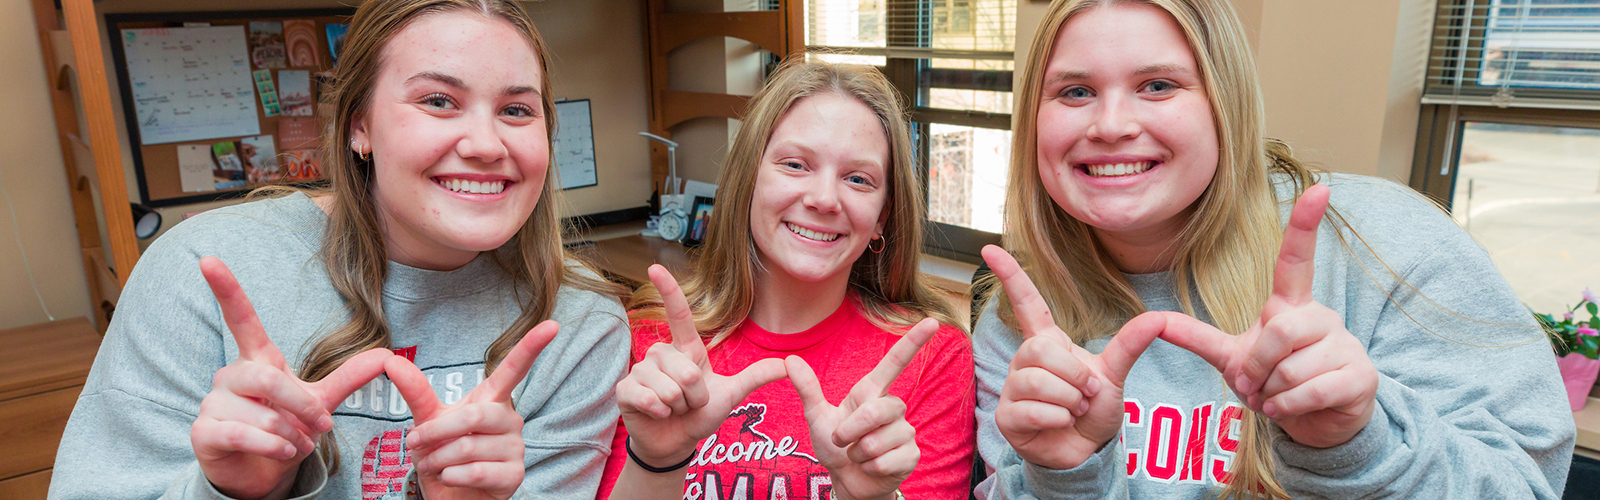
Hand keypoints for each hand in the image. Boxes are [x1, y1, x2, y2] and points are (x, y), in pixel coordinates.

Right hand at [192, 257, 391, 499]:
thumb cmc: (286, 427)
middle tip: (320, 428)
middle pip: (270, 379)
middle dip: (303, 407)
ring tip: (296, 444)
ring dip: (292, 436)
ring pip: (263, 415)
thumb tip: (387, 355)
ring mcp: (212, 403)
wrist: (259, 470)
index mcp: (258, 360)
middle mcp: (230, 375)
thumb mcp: (320, 400)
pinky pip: (244, 435)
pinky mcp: (203, 432)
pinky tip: (282, 452)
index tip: (209, 260)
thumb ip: (349, 378)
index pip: (241, 319)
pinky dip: (273, 448)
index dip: (226, 289)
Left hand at [384, 320, 557, 499]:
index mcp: (493, 400)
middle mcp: (510, 419)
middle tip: (416, 442)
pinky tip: (449, 478)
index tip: (552, 324)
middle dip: (436, 432)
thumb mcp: (427, 420)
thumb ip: (415, 391)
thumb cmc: (444, 453)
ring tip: (433, 465)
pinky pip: (476, 472)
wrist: (450, 494)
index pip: (514, 369)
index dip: (532, 346)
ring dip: (438, 459)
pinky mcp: (514, 475)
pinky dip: (451, 477)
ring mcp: (516, 448)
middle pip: (474, 415)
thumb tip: (392, 361)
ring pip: (469, 447)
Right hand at [614, 265, 787, 467]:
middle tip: (687, 403)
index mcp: (685, 349)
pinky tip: (657, 414)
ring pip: (670, 388)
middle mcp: (660, 353)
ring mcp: (641, 370)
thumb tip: (787, 364)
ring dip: (678, 407)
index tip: (655, 267)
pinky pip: (650, 398)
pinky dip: (660, 412)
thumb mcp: (731, 394)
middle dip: (695, 396)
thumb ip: (755, 377)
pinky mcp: (626, 390)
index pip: (678, 314)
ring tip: (673, 408)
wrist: (675, 442)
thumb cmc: (699, 414)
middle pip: (687, 372)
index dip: (668, 290)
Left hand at [784, 318, 939, 499]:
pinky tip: (871, 467)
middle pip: (873, 412)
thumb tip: (790, 359)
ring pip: (876, 441)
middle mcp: (894, 408)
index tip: (932, 321)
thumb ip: (808, 388)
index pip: (895, 363)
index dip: (913, 342)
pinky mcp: (911, 455)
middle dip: (849, 432)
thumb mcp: (817, 417)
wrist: (847, 480)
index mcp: (872, 392)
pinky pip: (883, 461)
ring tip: (859, 455)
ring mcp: (905, 431)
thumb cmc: (837, 446)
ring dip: (857, 454)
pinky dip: (868, 468)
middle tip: (842, 441)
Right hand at [982, 245, 1165, 470]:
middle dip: (1075, 375)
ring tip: (1075, 409)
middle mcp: (1024, 360)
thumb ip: (1130, 344)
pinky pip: (1033, 409)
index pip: (1026, 303)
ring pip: (1037, 381)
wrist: (1085, 450)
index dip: (1009, 276)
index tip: (988, 247)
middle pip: (1040, 350)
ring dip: (1069, 400)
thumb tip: (1159, 317)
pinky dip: (1058, 419)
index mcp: (1047, 342)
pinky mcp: (1006, 416)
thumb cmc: (1093, 409)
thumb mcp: (1114, 373)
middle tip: (1086, 393)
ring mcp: (1011, 388)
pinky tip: (1061, 423)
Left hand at [1159, 184, 1377, 447]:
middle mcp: (1320, 317)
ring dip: (1272, 393)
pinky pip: (1311, 391)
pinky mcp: (1360, 376)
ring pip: (1291, 368)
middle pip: (1278, 330)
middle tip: (1255, 385)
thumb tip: (1155, 320)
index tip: (1319, 187)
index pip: (1296, 259)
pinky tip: (1289, 409)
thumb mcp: (1232, 357)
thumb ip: (1197, 337)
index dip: (1305, 225)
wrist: (1315, 423)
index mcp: (1290, 306)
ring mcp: (1345, 345)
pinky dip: (1289, 408)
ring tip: (1277, 397)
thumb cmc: (1275, 382)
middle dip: (1256, 366)